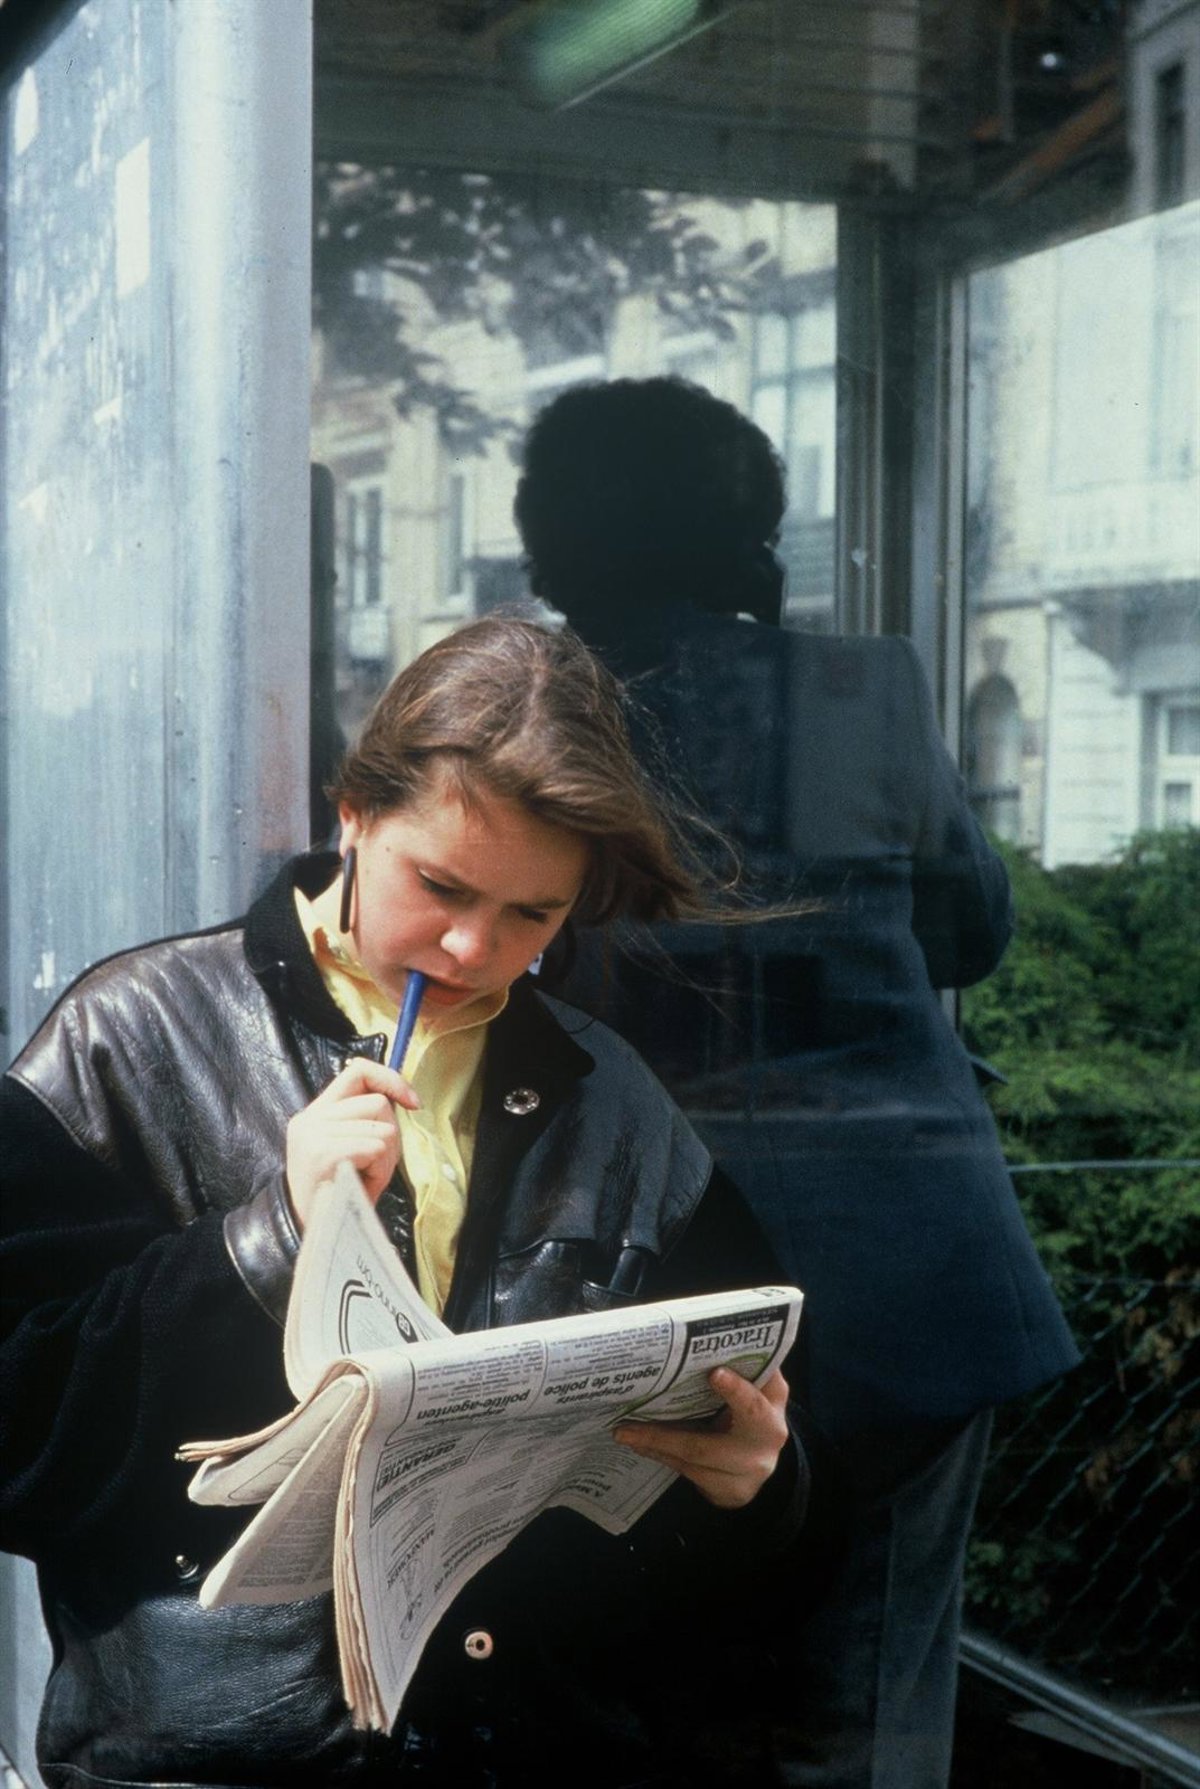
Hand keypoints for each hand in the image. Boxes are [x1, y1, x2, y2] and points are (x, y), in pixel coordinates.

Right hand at [285, 1060, 419, 1229]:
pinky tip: (362, 1183)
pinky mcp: (322, 1153)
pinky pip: (376, 1147)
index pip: (358, 1070)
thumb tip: (404, 1099)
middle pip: (378, 1103)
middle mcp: (310, 1118)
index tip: (413, 1103)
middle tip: (376, 1166)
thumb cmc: (340, 1194)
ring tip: (366, 1177)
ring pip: (383, 1127)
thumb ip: (366, 1120)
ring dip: (386, 1157)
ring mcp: (313, 1134)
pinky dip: (380, 1168)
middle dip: (391, 1135)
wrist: (313, 1233)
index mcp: (316, 1112)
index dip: (390, 1079)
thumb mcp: (351, 1149)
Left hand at [613, 1367, 789, 1509]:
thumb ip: (745, 1365)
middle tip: (629, 1426)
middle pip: (708, 1446)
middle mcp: (761, 1447)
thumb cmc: (752, 1408)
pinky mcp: (727, 1491)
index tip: (714, 1374)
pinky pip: (687, 1472)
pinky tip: (638, 1443)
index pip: (755, 1403)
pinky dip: (660, 1455)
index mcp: (770, 1412)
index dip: (736, 1391)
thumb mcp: (759, 1387)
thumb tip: (712, 1329)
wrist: (762, 1455)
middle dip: (666, 1437)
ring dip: (653, 1445)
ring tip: (623, 1432)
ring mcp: (744, 1474)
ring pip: (691, 1461)